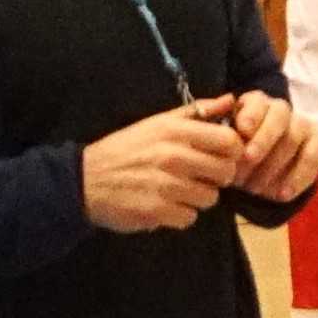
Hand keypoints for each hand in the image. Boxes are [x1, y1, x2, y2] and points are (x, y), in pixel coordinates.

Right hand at [78, 105, 235, 232]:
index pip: (229, 142)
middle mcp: (172, 156)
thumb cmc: (126, 149)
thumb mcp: (157, 123)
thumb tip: (230, 100)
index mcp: (174, 131)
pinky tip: (166, 204)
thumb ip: (196, 112)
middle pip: (225, 172)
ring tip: (178, 190)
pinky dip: (180, 214)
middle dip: (217, 177)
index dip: (231, 152)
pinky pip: (189, 218)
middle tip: (201, 176)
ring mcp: (165, 185)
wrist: (86, 180)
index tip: (220, 156)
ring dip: (198, 197)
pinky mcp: (157, 211)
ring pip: (210, 198)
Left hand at [218, 92, 317, 208]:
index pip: (258, 102)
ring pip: (293, 138)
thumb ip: (218, 129)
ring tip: (254, 188)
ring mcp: (301, 125)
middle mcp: (280, 110)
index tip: (242, 130)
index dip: (252, 115)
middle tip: (248, 159)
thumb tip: (213, 109)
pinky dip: (298, 178)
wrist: (256, 178)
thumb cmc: (234, 157)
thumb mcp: (222, 144)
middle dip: (263, 139)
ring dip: (273, 165)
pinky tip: (282, 194)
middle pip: (279, 116)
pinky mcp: (317, 143)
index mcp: (255, 104)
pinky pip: (312, 157)